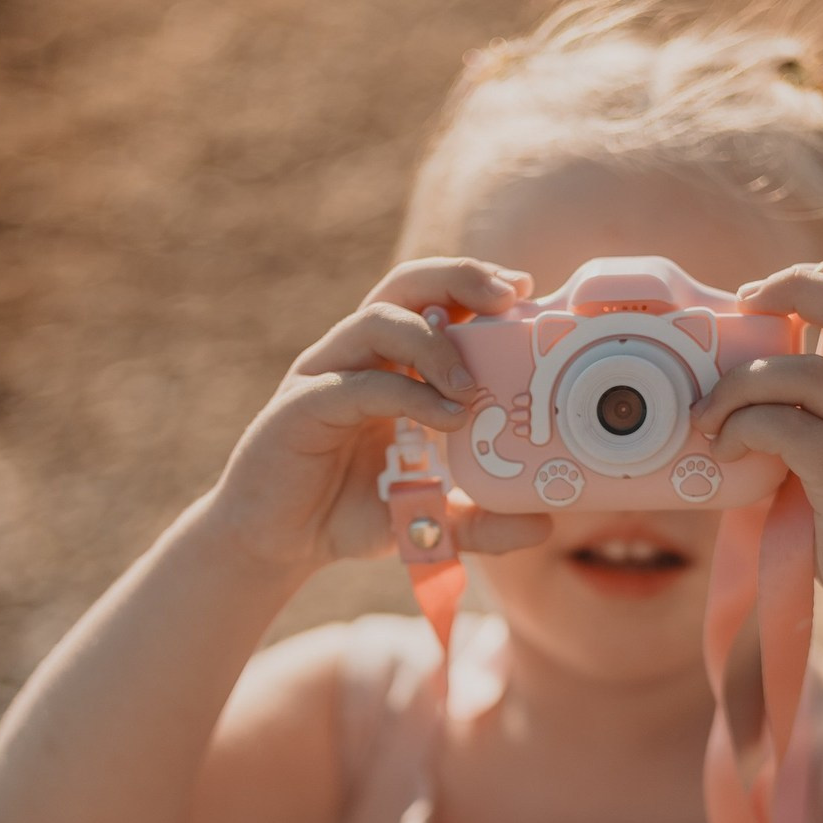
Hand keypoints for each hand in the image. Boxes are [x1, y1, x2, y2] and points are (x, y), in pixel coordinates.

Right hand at [209, 258, 553, 567]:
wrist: (280, 543)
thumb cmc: (351, 513)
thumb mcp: (430, 518)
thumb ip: (481, 518)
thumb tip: (542, 522)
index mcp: (391, 365)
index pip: (436, 301)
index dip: (476, 286)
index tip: (526, 290)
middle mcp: (359, 358)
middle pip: (407, 287)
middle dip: (460, 278)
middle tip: (510, 296)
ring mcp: (327, 376)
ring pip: (378, 321)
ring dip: (433, 343)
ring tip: (472, 385)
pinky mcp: (302, 406)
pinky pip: (358, 384)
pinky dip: (406, 394)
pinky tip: (447, 418)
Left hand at [688, 260, 822, 655]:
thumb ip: (818, 427)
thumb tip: (739, 401)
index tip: (769, 294)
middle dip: (793, 287)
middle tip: (740, 308)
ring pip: (808, 373)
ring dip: (740, 385)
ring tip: (707, 418)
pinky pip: (792, 430)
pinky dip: (746, 428)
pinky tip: (727, 451)